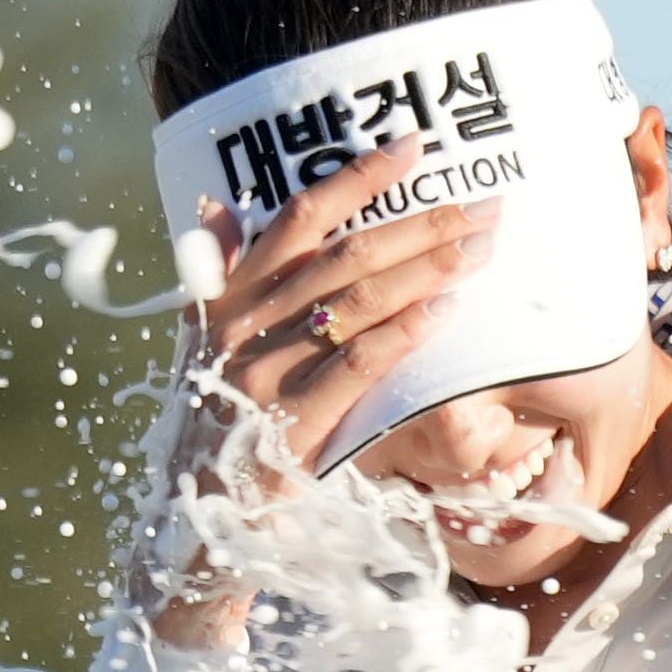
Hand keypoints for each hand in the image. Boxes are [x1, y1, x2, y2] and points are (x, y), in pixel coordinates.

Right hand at [148, 142, 500, 649]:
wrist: (192, 523)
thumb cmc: (210, 429)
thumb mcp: (197, 350)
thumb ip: (211, 280)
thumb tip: (214, 207)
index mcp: (223, 300)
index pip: (297, 221)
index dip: (357, 178)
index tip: (413, 148)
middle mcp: (240, 328)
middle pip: (343, 256)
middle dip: (418, 224)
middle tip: (479, 206)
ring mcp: (263, 375)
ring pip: (356, 302)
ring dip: (426, 269)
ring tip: (478, 248)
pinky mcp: (289, 423)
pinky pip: (356, 365)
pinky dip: (403, 333)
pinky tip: (444, 311)